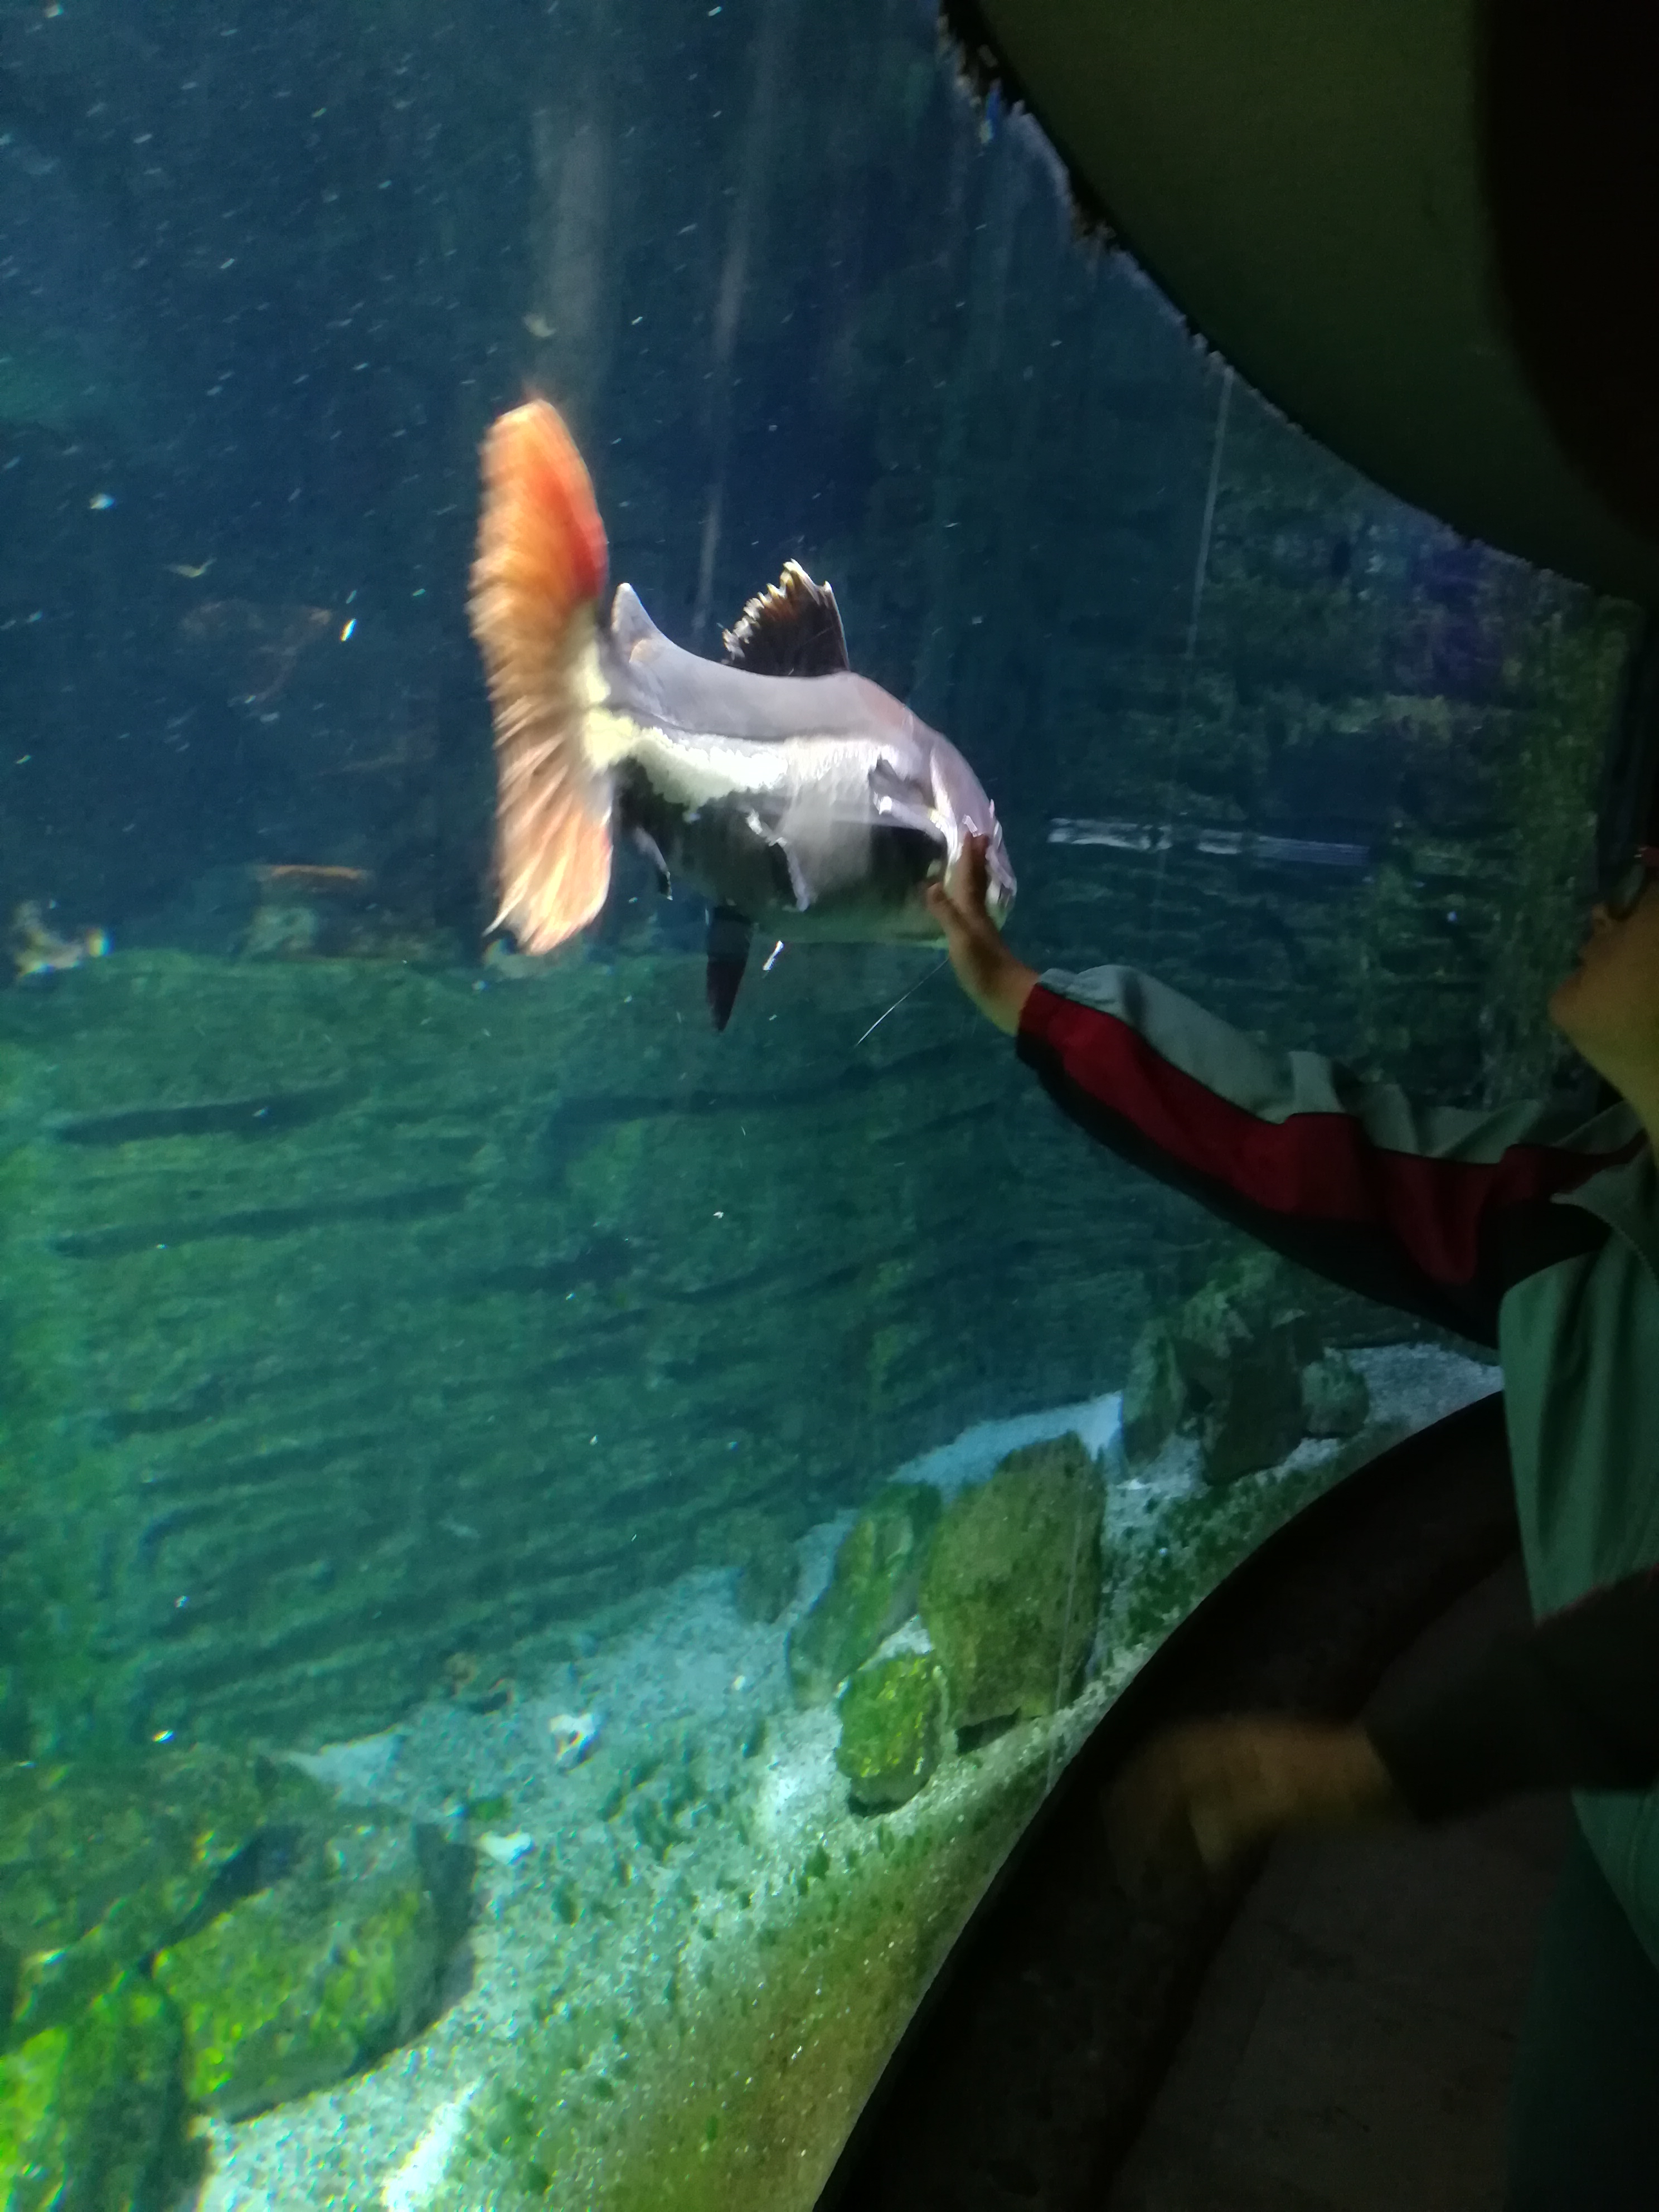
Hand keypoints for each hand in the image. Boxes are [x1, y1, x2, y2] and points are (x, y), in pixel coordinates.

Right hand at [927, 833, 1038, 1035]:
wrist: (1005, 995)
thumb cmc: (982, 967)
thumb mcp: (961, 939)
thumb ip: (946, 912)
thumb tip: (931, 884)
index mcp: (972, 910)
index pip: (969, 876)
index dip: (969, 855)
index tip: (971, 831)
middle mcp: (977, 914)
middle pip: (977, 880)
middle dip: (976, 858)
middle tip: (977, 837)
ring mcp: (979, 928)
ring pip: (977, 894)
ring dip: (975, 875)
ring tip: (972, 862)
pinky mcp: (978, 942)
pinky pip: (971, 910)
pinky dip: (968, 899)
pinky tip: (965, 904)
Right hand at [1102, 1717, 1401, 1900]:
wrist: (1395, 1773)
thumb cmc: (1341, 1786)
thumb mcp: (1290, 1800)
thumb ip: (1241, 1816)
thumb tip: (1198, 1844)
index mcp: (1235, 1746)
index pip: (1172, 1759)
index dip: (1142, 1787)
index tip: (1119, 1820)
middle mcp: (1238, 1747)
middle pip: (1178, 1765)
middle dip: (1148, 1796)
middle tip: (1126, 1835)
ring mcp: (1259, 1762)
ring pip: (1199, 1778)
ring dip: (1173, 1806)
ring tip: (1157, 1843)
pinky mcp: (1278, 1782)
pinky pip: (1224, 1792)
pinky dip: (1203, 1814)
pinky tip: (1207, 1842)